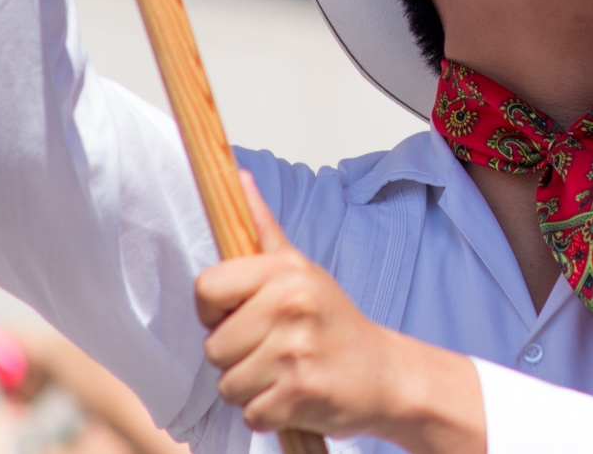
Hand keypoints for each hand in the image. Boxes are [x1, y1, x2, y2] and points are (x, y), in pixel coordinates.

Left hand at [196, 174, 396, 436]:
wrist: (385, 374)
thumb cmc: (335, 324)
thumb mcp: (303, 271)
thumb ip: (264, 230)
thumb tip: (239, 179)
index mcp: (287, 273)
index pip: (207, 287)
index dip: (215, 309)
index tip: (242, 314)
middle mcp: (292, 306)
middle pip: (213, 346)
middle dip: (236, 357)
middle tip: (272, 348)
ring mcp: (296, 352)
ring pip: (227, 385)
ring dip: (250, 387)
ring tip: (283, 371)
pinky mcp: (299, 394)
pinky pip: (250, 413)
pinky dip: (268, 411)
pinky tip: (294, 393)